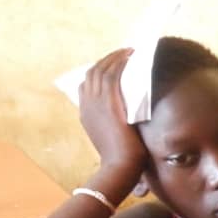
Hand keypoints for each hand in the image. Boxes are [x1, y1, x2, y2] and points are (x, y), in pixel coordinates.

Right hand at [78, 48, 146, 178]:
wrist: (119, 167)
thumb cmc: (120, 159)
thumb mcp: (112, 138)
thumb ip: (114, 123)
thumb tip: (128, 117)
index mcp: (85, 113)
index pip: (87, 84)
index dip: (99, 71)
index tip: (113, 65)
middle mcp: (87, 105)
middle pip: (93, 73)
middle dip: (108, 59)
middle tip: (124, 52)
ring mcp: (96, 102)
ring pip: (103, 70)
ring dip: (117, 57)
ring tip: (130, 50)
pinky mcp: (110, 102)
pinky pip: (113, 75)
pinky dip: (121, 63)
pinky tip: (132, 57)